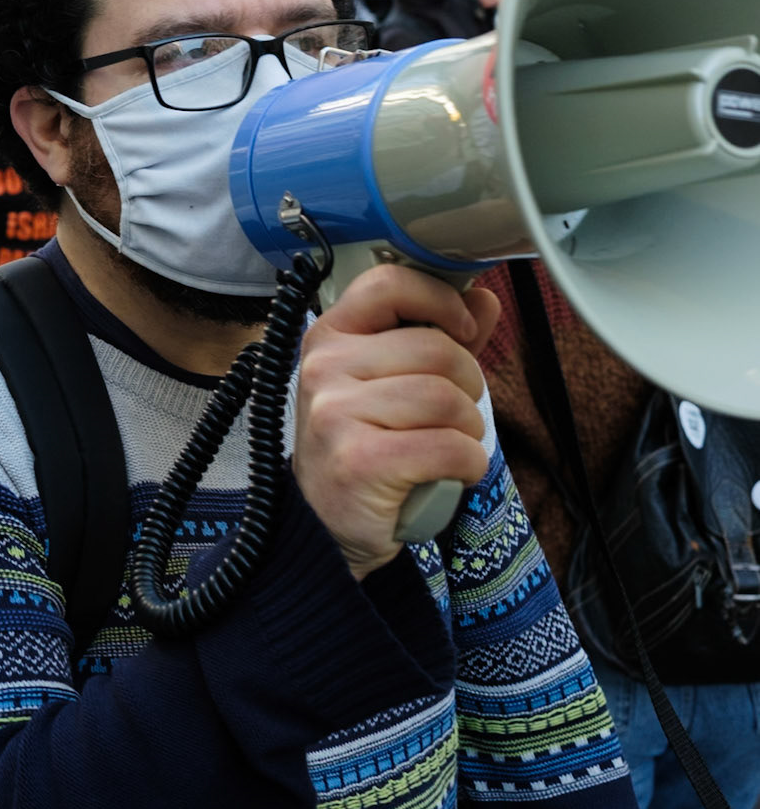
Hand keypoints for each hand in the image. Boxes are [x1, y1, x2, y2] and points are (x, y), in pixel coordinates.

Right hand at [292, 265, 500, 578]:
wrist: (325, 524)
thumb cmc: (361, 445)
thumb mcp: (388, 383)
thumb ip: (437, 337)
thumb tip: (484, 299)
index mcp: (330, 336)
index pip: (388, 284)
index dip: (441, 301)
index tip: (464, 329)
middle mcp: (325, 368)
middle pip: (436, 350)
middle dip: (468, 385)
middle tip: (456, 413)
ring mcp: (337, 414)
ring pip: (447, 400)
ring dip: (469, 429)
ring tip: (451, 444)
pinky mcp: (360, 462)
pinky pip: (449, 447)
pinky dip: (469, 464)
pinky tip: (454, 472)